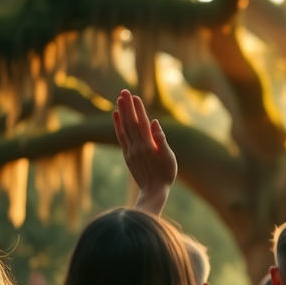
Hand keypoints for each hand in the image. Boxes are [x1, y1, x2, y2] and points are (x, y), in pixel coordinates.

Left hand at [113, 90, 176, 212]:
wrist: (153, 192)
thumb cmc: (166, 175)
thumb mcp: (169, 158)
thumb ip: (161, 140)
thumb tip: (155, 123)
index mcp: (148, 146)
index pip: (142, 123)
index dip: (139, 110)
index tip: (135, 97)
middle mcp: (137, 146)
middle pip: (131, 123)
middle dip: (127, 106)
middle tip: (123, 91)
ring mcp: (130, 151)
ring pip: (124, 128)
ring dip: (121, 112)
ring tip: (119, 99)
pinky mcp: (127, 155)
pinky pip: (120, 137)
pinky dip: (117, 125)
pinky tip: (116, 115)